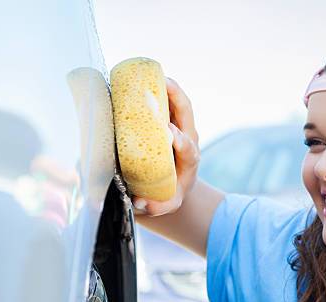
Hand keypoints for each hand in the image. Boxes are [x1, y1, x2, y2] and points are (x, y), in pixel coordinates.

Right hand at [132, 77, 199, 216]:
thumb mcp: (166, 204)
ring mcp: (180, 125)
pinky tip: (137, 76)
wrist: (172, 184)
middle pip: (187, 113)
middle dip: (176, 97)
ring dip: (166, 85)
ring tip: (149, 71)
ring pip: (177, 101)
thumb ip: (157, 207)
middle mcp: (187, 138)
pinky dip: (154, 87)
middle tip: (161, 83)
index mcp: (189, 159)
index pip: (188, 147)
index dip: (179, 138)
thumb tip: (142, 203)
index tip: (167, 132)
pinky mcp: (169, 119)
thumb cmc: (168, 194)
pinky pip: (164, 100)